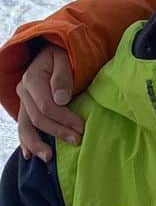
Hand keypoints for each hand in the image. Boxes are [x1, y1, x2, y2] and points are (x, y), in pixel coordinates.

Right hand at [16, 44, 82, 160]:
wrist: (52, 48)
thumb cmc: (63, 52)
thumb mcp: (65, 57)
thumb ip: (62, 77)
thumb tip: (61, 99)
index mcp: (32, 79)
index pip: (46, 106)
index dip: (64, 118)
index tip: (81, 126)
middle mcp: (24, 91)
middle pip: (39, 118)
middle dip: (58, 131)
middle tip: (77, 140)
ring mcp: (23, 100)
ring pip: (26, 127)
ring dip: (38, 143)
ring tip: (50, 157)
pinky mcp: (26, 107)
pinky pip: (23, 126)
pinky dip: (27, 141)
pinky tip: (30, 155)